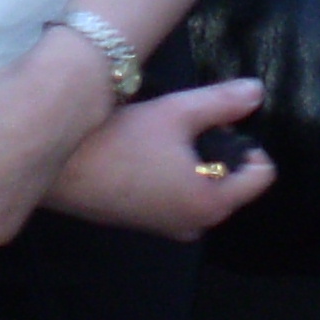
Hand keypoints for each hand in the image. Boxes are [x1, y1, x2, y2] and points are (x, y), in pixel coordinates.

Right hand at [44, 78, 277, 240]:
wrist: (57, 167)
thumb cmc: (121, 139)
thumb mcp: (177, 111)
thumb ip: (223, 102)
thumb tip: (257, 91)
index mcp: (211, 203)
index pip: (261, 174)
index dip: (245, 141)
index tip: (212, 122)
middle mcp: (196, 225)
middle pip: (233, 182)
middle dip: (217, 150)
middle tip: (181, 128)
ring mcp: (169, 228)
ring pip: (204, 188)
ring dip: (193, 161)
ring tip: (161, 138)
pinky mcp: (147, 224)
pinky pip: (179, 197)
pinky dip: (173, 175)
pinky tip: (143, 153)